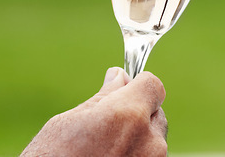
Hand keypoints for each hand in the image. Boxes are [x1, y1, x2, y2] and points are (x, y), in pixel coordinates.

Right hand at [21, 67, 166, 156]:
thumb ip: (103, 97)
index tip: (124, 88)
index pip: (153, 86)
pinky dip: (133, 155)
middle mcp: (148, 141)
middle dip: (138, 112)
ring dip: (136, 138)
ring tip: (103, 148)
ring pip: (153, 140)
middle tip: (107, 123)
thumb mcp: (69, 122)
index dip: (138, 84)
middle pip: (155, 113)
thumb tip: (118, 76)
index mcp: (129, 115)